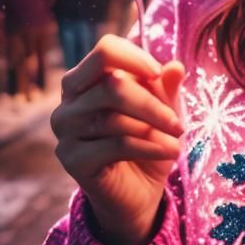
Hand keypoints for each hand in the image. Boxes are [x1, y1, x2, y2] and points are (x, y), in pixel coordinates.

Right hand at [50, 35, 185, 244]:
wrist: (138, 193)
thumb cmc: (148, 142)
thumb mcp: (163, 111)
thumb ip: (166, 88)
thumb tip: (176, 66)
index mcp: (87, 80)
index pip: (105, 51)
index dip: (134, 57)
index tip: (159, 74)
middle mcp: (69, 102)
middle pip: (110, 85)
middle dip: (151, 103)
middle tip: (179, 124)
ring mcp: (65, 131)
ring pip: (114, 117)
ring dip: (154, 128)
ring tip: (177, 139)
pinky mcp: (71, 159)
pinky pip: (116, 144)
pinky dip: (149, 146)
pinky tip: (170, 152)